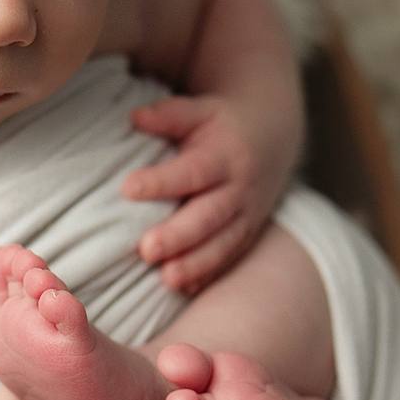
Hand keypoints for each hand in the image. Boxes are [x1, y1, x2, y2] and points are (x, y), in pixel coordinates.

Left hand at [121, 91, 290, 294]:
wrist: (272, 136)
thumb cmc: (221, 124)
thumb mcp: (199, 111)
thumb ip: (169, 115)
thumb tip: (135, 118)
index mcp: (225, 154)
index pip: (193, 171)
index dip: (162, 181)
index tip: (127, 188)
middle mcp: (239, 188)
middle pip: (209, 215)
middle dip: (179, 235)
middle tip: (146, 250)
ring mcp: (247, 214)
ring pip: (223, 244)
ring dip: (196, 263)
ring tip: (167, 279)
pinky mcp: (248, 233)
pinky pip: (231, 257)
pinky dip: (210, 274)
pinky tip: (185, 288)